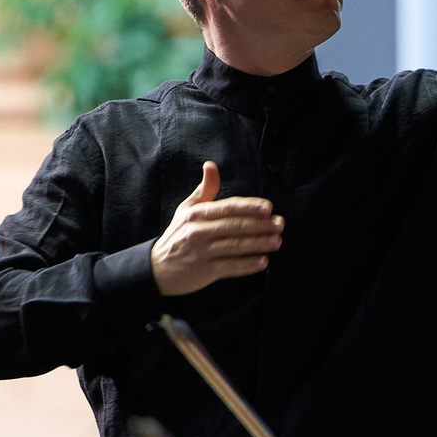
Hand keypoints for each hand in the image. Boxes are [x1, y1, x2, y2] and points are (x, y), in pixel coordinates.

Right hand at [150, 162, 281, 296]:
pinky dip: (248, 265)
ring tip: (277, 241)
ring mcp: (201, 253)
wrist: (157, 268)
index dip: (249, 207)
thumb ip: (204, 190)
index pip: (227, 208)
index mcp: (196, 214)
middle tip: (279, 224)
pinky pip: (230, 267)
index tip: (268, 208)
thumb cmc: (177, 235)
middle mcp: (198, 232)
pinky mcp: (205, 272)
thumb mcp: (186, 210)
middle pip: (234, 226)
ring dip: (259, 244)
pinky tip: (263, 262)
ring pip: (235, 246)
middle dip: (260, 225)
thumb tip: (211, 165)